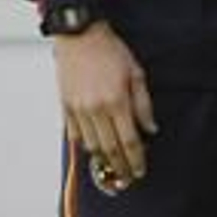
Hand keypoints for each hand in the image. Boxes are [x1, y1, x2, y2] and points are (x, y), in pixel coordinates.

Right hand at [53, 21, 156, 190]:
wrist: (80, 37)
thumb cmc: (112, 52)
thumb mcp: (137, 74)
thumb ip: (144, 105)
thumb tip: (151, 130)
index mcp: (117, 102)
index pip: (130, 141)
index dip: (136, 159)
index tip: (140, 171)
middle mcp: (96, 109)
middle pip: (110, 148)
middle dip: (119, 167)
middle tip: (127, 179)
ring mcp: (78, 109)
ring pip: (90, 145)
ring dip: (102, 160)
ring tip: (112, 169)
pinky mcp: (66, 107)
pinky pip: (74, 134)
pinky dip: (84, 145)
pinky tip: (93, 151)